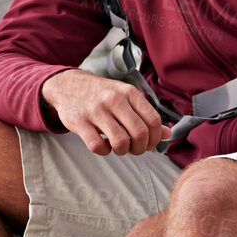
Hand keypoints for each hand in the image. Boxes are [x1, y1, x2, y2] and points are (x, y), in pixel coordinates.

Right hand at [41, 69, 170, 155]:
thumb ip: (146, 115)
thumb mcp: (126, 98)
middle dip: (141, 148)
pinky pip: (98, 146)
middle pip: (139, 133)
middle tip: (134, 149)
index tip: (149, 143)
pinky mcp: (79, 122)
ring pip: (120, 142)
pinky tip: (103, 145)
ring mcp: (96, 110)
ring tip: (119, 147)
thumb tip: (167, 134)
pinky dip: (104, 151)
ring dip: (123, 151)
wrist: (68, 85)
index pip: (153, 120)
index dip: (155, 138)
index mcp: (129, 93)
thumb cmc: (102, 95)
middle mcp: (114, 99)